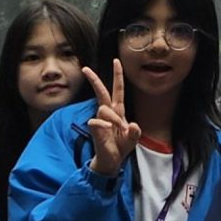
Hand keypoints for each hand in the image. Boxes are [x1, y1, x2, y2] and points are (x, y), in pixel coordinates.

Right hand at [82, 62, 141, 177]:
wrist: (112, 160)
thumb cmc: (121, 146)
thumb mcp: (133, 139)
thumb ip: (135, 132)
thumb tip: (131, 124)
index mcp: (119, 110)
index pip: (118, 89)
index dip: (118, 75)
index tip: (116, 60)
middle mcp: (108, 112)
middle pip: (101, 92)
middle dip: (94, 80)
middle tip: (85, 68)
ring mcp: (100, 119)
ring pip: (104, 109)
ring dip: (113, 119)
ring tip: (117, 130)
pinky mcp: (94, 128)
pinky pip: (96, 121)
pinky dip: (104, 125)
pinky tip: (107, 131)